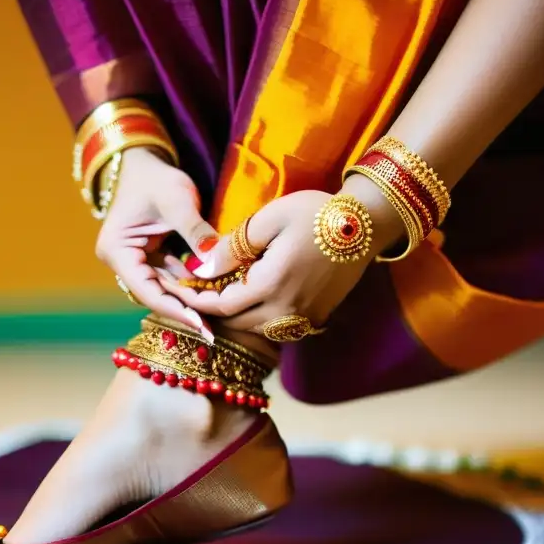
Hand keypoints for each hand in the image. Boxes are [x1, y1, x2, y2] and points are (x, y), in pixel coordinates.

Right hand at [96, 147, 216, 339]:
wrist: (145, 164)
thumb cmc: (156, 177)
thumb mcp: (177, 198)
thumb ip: (195, 230)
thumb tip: (214, 262)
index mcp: (116, 250)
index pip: (147, 290)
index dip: (174, 309)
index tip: (200, 324)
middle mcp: (123, 262)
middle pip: (155, 295)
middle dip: (185, 311)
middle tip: (213, 331)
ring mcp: (137, 262)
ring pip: (166, 290)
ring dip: (191, 302)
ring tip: (218, 318)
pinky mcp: (152, 260)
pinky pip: (173, 279)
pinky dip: (192, 286)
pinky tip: (214, 297)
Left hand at [163, 184, 403, 335]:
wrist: (366, 224)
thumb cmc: (315, 213)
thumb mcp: (268, 220)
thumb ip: (232, 247)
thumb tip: (202, 267)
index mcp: (271, 286)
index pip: (221, 305)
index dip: (196, 299)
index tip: (177, 289)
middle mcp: (287, 311)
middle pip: (235, 323)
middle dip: (210, 311)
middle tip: (190, 293)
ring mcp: (304, 318)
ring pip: (256, 329)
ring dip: (234, 317)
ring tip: (215, 295)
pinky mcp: (316, 317)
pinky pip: (277, 328)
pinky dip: (257, 319)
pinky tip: (249, 299)